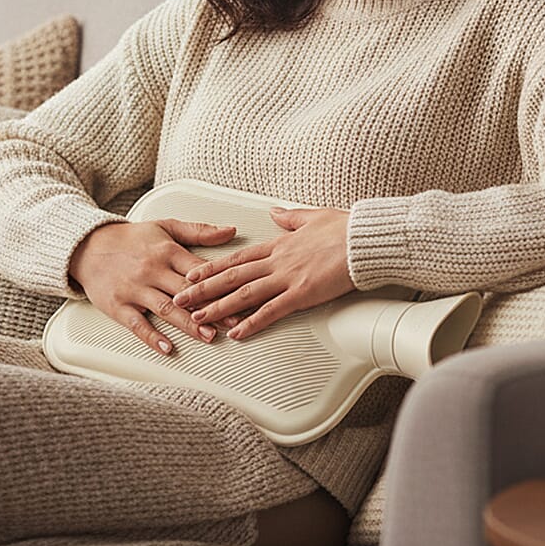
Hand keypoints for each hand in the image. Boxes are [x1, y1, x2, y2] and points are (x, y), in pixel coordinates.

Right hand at [68, 218, 235, 356]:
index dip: (221, 283)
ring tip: (209, 336)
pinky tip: (167, 347)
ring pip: (165, 309)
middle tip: (234, 322)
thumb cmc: (132, 238)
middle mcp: (152, 270)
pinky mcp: (118, 305)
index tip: (240, 294)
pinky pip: (136, 323)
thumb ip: (200, 231)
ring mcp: (135, 289)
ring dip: (188, 324)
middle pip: (186, 292)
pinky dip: (151, 336)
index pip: (199, 270)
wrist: (89, 245)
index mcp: (167, 251)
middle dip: (211, 308)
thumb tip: (231, 231)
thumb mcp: (166, 226)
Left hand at [171, 207, 354, 339]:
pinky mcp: (302, 293)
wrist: (364, 239)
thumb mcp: (311, 216)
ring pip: (244, 294)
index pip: (237, 258)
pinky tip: (237, 332)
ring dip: (218, 306)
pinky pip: (272, 311)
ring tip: (198, 317)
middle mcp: (277, 261)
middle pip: (231, 276)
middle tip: (181, 298)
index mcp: (279, 244)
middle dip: (203, 288)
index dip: (212, 267)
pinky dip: (252, 322)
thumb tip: (274, 213)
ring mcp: (287, 277)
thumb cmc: (344, 229)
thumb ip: (289, 218)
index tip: (193, 274)